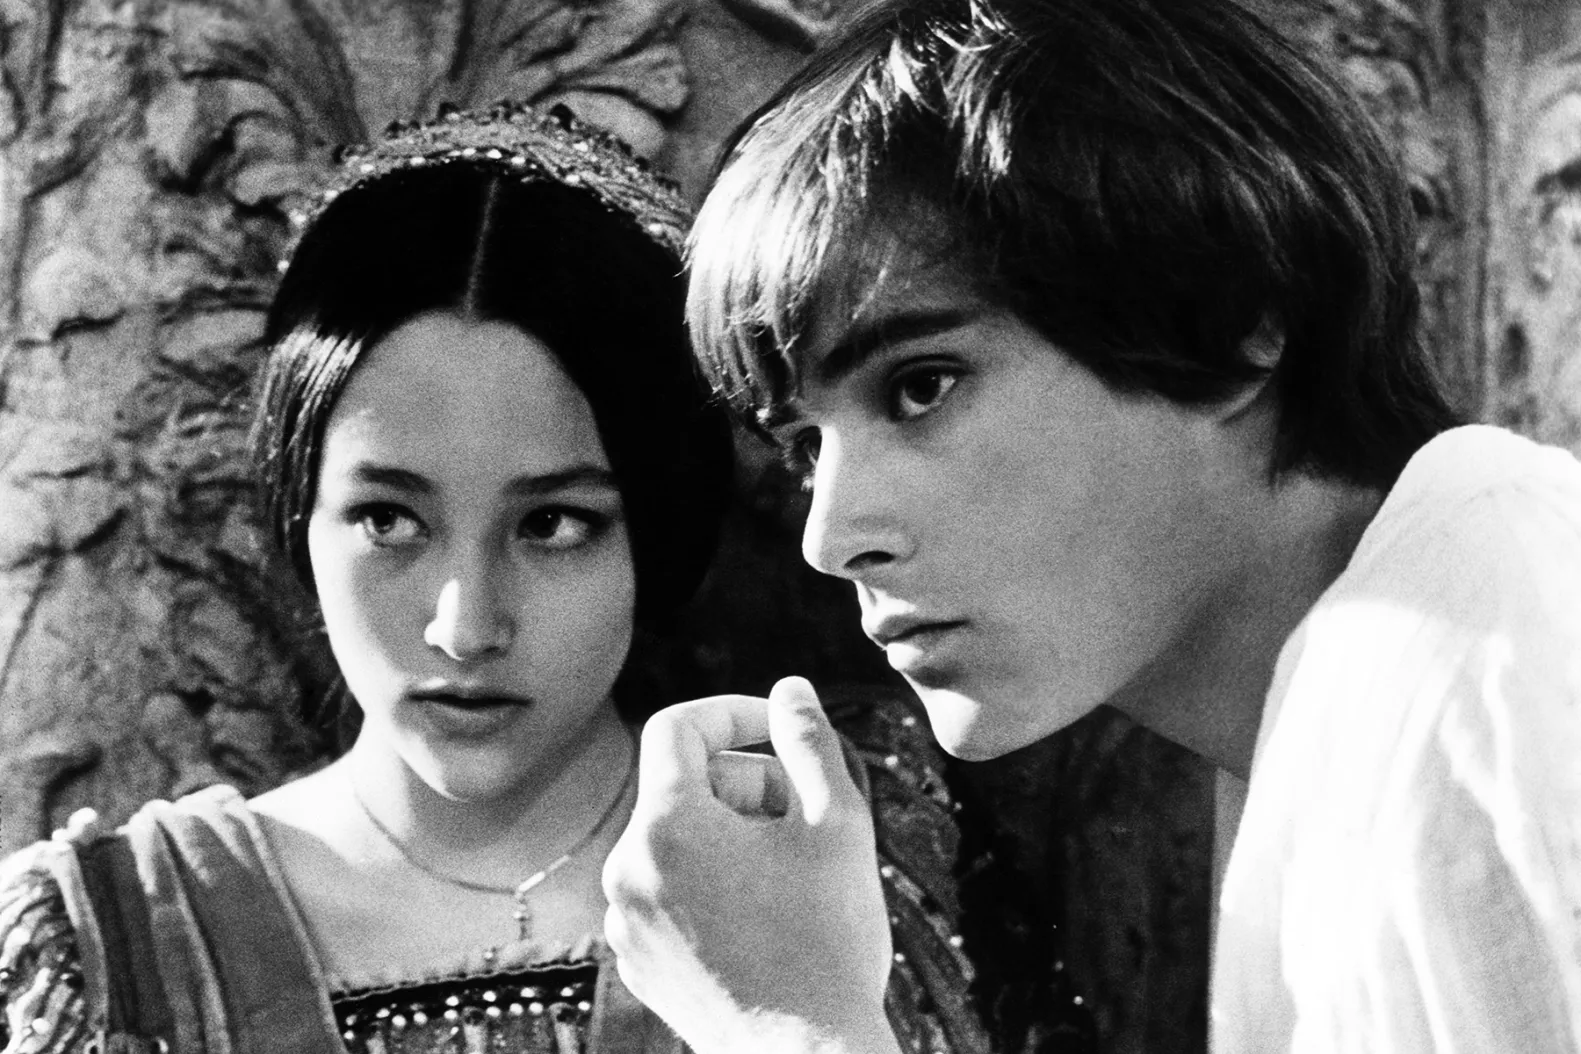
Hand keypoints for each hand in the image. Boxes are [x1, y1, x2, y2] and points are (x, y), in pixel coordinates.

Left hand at [602, 677, 898, 1053]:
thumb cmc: (829, 940)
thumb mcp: (837, 822)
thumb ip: (808, 740)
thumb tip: (791, 689)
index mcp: (666, 827)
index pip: (677, 727)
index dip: (733, 712)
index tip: (783, 729)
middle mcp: (627, 870)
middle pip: (683, 787)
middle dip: (748, 783)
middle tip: (809, 815)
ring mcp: (627, 923)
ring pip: (677, 842)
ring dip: (732, 836)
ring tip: (792, 871)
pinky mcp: (639, 963)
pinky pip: (669, 893)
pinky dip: (712, 884)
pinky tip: (767, 916)